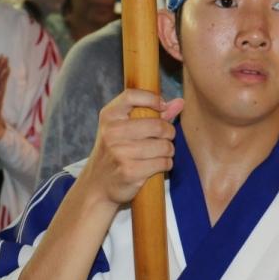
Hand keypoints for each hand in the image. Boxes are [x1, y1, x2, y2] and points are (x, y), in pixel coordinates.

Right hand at [81, 90, 182, 206]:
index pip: (132, 95)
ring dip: (169, 150)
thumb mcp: (125, 128)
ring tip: (161, 152)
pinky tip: (158, 165)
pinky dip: (166, 164)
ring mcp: (120, 152)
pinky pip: (163, 163)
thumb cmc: (116, 151)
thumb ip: (154, 113)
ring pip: (164, 146)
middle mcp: (112, 132)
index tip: (162, 107)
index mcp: (109, 116)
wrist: (98, 184)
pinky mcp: (130, 171)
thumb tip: (180, 102)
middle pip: (157, 125)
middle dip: (169, 132)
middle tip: (165, 137)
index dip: (152, 98)